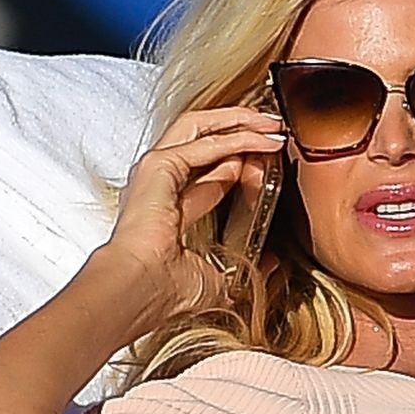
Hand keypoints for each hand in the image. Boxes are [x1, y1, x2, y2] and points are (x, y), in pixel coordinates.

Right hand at [108, 106, 285, 321]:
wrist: (142, 290)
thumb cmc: (167, 292)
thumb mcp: (220, 280)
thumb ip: (245, 268)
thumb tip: (272, 263)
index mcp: (164, 210)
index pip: (202, 175)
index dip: (234, 164)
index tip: (264, 158)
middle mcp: (156, 185)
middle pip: (199, 140)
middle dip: (237, 129)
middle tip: (271, 127)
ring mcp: (154, 171)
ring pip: (199, 128)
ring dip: (238, 121)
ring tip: (270, 122)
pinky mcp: (159, 165)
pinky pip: (205, 142)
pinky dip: (237, 136)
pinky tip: (263, 138)